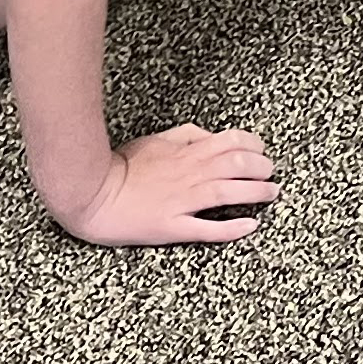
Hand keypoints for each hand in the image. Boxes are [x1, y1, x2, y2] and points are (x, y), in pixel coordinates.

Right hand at [58, 124, 279, 244]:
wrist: (92, 194)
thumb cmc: (120, 168)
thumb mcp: (154, 140)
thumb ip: (184, 136)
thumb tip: (208, 135)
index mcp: (185, 152)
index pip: (231, 141)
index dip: (253, 145)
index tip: (261, 152)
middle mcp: (189, 174)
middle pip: (238, 164)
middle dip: (261, 167)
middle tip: (270, 174)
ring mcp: (182, 201)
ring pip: (229, 192)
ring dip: (256, 193)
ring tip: (270, 194)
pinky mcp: (172, 226)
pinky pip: (208, 228)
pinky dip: (232, 227)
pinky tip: (250, 226)